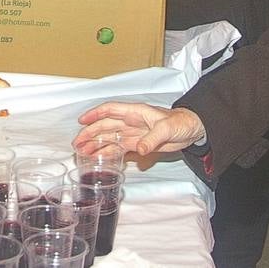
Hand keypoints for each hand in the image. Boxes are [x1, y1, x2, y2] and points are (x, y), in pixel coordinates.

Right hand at [75, 102, 205, 156]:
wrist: (192, 131)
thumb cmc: (180, 123)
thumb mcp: (167, 129)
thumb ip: (152, 139)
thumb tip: (138, 150)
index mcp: (135, 112)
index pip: (110, 110)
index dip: (95, 114)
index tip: (81, 121)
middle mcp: (130, 122)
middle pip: (105, 126)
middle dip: (90, 134)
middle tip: (77, 144)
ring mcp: (133, 133)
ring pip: (109, 138)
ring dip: (96, 144)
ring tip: (82, 152)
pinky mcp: (138, 144)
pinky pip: (119, 148)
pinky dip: (108, 153)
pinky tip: (99, 158)